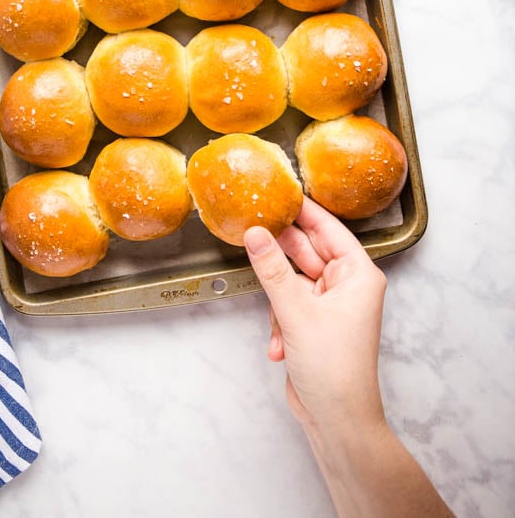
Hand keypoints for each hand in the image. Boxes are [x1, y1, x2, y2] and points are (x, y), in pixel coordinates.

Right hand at [244, 196, 386, 434]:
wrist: (337, 420)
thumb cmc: (335, 368)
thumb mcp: (297, 311)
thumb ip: (272, 269)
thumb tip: (255, 233)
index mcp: (358, 274)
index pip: (329, 229)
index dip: (304, 210)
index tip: (279, 192)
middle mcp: (348, 286)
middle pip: (308, 252)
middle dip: (282, 255)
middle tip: (254, 232)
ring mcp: (331, 305)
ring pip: (293, 280)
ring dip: (279, 301)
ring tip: (278, 318)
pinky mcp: (314, 324)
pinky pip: (289, 304)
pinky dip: (281, 321)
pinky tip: (280, 345)